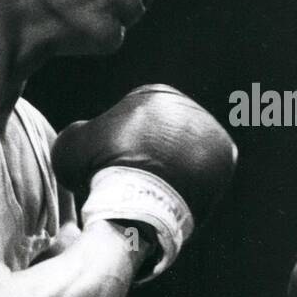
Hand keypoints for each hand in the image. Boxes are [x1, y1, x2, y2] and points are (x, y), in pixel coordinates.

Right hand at [52, 85, 236, 278]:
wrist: (139, 202)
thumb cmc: (101, 172)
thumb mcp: (71, 144)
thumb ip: (78, 132)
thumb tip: (87, 136)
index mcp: (153, 93)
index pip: (138, 117)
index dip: (124, 144)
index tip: (118, 165)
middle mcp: (187, 105)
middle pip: (167, 130)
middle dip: (154, 152)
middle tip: (140, 180)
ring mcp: (211, 129)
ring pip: (189, 149)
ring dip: (177, 166)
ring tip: (159, 189)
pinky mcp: (225, 156)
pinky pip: (208, 168)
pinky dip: (195, 180)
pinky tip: (177, 194)